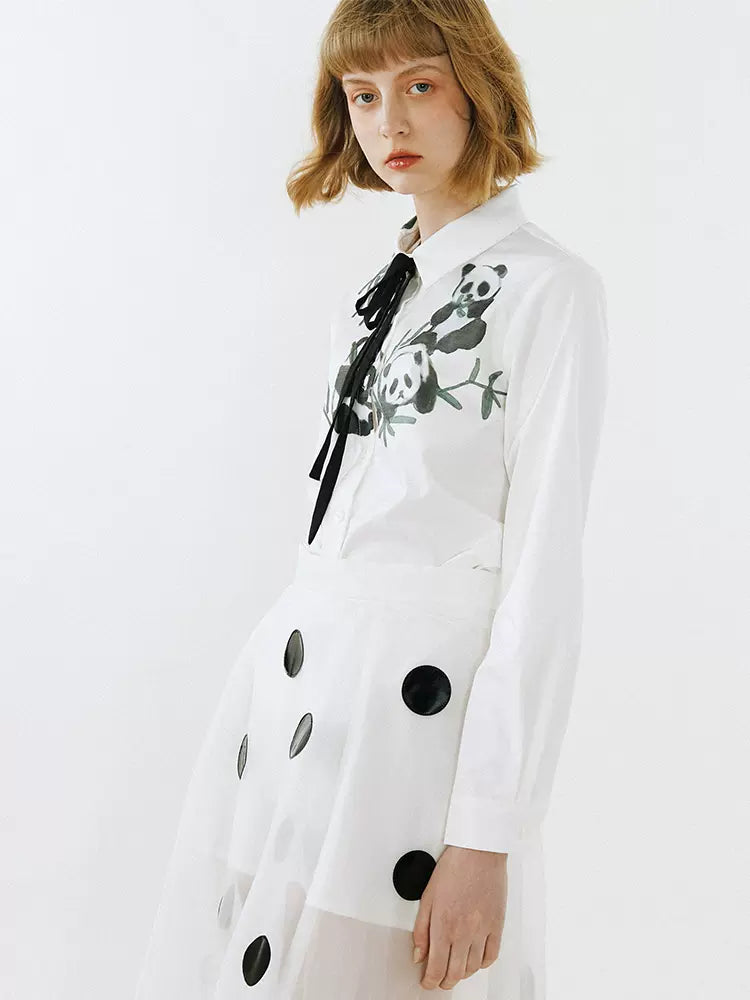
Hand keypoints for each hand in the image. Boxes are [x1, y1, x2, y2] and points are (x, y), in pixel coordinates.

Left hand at [411, 844, 507, 989]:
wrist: (479, 851)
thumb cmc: (454, 867)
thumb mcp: (427, 896)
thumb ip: (421, 929)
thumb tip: (418, 953)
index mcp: (443, 926)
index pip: (436, 967)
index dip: (430, 981)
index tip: (427, 982)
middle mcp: (464, 932)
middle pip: (455, 973)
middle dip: (444, 982)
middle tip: (439, 981)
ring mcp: (483, 930)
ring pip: (473, 968)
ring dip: (463, 974)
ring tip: (455, 971)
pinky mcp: (497, 926)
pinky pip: (492, 955)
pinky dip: (483, 964)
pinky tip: (476, 960)